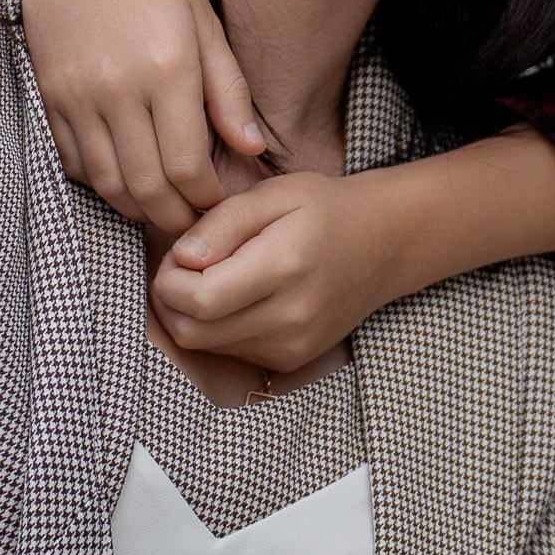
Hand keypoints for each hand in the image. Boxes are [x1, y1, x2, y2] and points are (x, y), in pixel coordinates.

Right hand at [0, 0, 266, 239]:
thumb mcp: (204, 21)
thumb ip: (228, 90)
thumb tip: (250, 150)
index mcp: (169, 70)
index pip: (188, 168)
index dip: (206, 199)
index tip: (220, 204)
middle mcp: (120, 89)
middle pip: (147, 187)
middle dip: (174, 217)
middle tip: (194, 224)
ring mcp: (77, 94)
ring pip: (107, 183)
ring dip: (136, 207)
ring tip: (161, 208)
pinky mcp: (48, 93)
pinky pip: (73, 161)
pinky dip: (99, 182)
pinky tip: (122, 176)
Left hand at [153, 171, 381, 375]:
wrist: (385, 245)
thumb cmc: (325, 209)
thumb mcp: (274, 194)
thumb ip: (222, 223)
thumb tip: (181, 257)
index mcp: (283, 267)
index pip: (197, 298)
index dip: (169, 278)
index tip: (180, 252)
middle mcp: (289, 317)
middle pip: (191, 331)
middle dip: (170, 299)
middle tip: (185, 266)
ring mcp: (292, 346)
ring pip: (205, 346)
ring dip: (191, 314)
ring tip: (212, 276)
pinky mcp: (291, 360)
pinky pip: (230, 351)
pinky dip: (217, 327)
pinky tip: (236, 296)